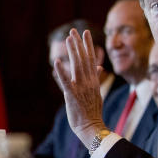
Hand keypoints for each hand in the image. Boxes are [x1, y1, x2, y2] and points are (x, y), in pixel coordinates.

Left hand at [56, 28, 107, 145]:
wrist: (92, 126)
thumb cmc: (92, 111)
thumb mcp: (97, 92)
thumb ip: (97, 78)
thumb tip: (100, 66)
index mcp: (93, 80)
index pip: (91, 59)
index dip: (88, 45)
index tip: (85, 33)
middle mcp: (88, 81)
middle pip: (83, 59)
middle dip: (78, 44)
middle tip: (74, 31)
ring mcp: (80, 88)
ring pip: (76, 66)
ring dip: (72, 51)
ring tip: (69, 39)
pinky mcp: (72, 95)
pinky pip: (65, 81)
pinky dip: (61, 72)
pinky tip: (56, 62)